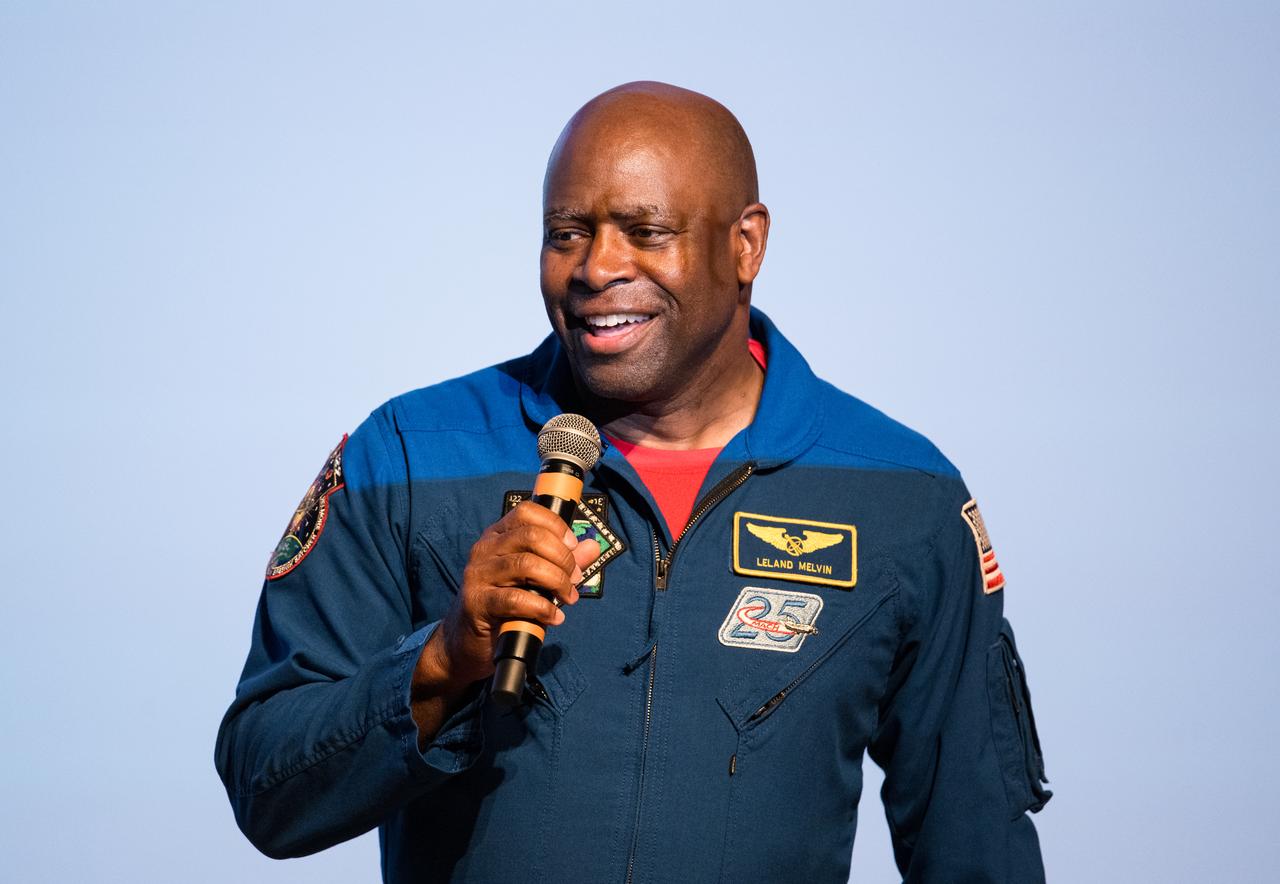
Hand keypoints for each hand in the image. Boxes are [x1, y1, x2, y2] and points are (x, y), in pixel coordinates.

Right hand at [410, 502, 598, 741]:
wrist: (467, 640)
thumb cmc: (504, 605)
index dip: (556, 525)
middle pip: (531, 536)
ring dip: (556, 582)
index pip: (527, 512)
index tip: (573, 545)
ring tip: (568, 598)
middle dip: (562, 557)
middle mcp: (485, 549)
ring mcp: (478, 574)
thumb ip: (562, 562)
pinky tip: (553, 617)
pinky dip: (542, 608)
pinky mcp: (477, 602)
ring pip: (526, 565)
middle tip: (574, 578)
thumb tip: (592, 546)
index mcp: (498, 536)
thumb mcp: (535, 579)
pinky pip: (516, 599)